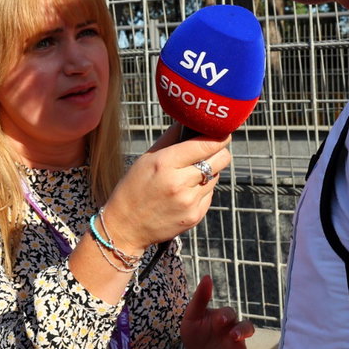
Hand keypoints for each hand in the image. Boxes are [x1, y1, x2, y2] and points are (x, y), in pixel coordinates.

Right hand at [102, 129, 231, 253]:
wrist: (126, 226)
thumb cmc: (133, 188)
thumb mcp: (146, 159)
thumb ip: (170, 139)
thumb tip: (190, 122)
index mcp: (166, 163)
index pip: (206, 145)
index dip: (219, 136)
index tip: (222, 132)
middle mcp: (180, 183)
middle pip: (221, 159)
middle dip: (220, 152)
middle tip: (211, 150)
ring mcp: (190, 202)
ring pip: (217, 176)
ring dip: (209, 172)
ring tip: (189, 175)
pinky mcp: (195, 216)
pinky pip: (210, 194)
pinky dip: (203, 190)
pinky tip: (185, 193)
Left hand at [178, 274, 253, 348]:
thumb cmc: (194, 331)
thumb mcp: (192, 315)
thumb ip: (200, 297)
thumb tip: (207, 277)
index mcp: (225, 319)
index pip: (231, 313)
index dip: (227, 316)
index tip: (220, 320)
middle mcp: (233, 333)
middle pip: (248, 328)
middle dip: (243, 332)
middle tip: (233, 336)